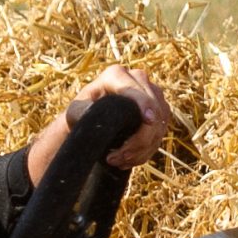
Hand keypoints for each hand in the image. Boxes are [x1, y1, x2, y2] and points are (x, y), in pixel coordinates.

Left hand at [32, 65, 172, 178]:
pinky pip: (162, 131)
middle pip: (153, 109)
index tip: (148, 121)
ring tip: (120, 162)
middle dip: (140, 139)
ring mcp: (153, 93)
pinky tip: (131, 159)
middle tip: (120, 158)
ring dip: (142, 149)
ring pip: (159, 124)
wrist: (92, 121)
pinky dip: (148, 150)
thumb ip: (81, 111)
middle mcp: (138, 79)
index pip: (135, 89)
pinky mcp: (161, 108)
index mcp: (116, 75)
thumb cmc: (81, 115)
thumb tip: (92, 111)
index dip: (144, 104)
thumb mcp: (75, 113)